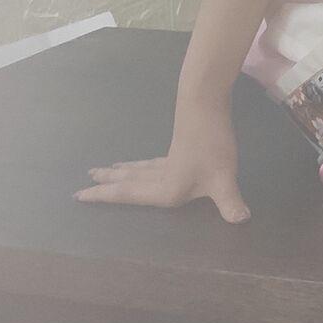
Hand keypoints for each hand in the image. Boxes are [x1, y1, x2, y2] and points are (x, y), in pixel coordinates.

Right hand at [73, 106, 249, 222]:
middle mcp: (162, 175)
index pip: (128, 195)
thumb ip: (230, 202)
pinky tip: (146, 164)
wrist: (206, 102)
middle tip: (83, 184)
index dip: (104, 197)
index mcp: (166, 188)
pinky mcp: (179, 146)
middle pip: (129, 181)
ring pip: (139, 169)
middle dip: (106, 185)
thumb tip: (242, 220)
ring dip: (122, 172)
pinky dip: (141, 165)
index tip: (79, 194)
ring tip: (106, 170)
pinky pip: (152, 162)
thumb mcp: (223, 178)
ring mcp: (170, 159)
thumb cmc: (211, 143)